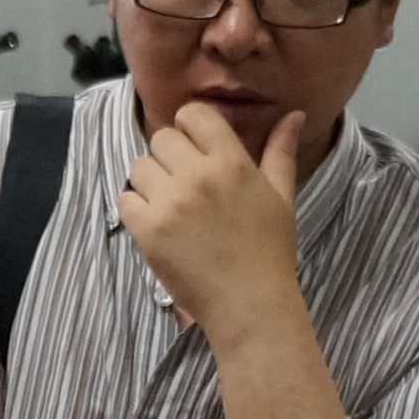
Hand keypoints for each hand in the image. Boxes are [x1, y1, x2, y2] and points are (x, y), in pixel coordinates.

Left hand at [116, 99, 314, 349]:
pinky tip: (157, 225)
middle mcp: (198, 176)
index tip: (195, 150)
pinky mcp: (147, 230)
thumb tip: (293, 114)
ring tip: (169, 206)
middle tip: (183, 184)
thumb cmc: (270, 252)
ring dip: (150, 182)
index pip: (193, 115)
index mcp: (232, 163)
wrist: (249, 304)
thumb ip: (280, 152)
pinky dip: (136, 209)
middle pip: (162, 139)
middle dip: (169, 157)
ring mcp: (170, 203)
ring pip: (139, 167)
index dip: (190, 128)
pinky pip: (125, 199)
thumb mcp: (281, 197)